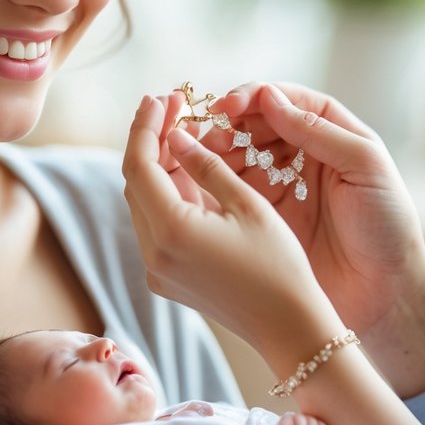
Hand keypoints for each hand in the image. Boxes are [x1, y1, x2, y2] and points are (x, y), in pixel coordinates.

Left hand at [124, 93, 342, 360]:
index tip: (160, 96)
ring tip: (181, 130)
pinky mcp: (166, 278)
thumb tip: (175, 135)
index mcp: (172, 230)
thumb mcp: (247, 204)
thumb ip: (206, 165)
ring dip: (157, 165)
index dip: (147, 125)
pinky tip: (187, 170)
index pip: (140, 164)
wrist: (288, 327)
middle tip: (172, 105)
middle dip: (150, 140)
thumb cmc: (279, 264)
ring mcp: (156, 269)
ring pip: (143, 202)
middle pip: (135, 181)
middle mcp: (153, 253)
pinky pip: (154, 224)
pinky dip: (166, 193)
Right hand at [177, 82, 424, 393]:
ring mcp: (285, 185)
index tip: (228, 106)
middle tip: (209, 136)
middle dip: (231, 125)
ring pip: (243, 154)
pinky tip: (206, 182)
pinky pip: (238, 190)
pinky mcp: (270, 216)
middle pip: (258, 124)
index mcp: (334, 132)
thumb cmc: (388, 226)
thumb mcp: (363, 167)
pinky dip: (219, 181)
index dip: (254, 98)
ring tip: (202, 158)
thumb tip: (269, 97)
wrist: (387, 293)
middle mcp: (306, 153)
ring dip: (221, 151)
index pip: (286, 101)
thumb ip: (317, 130)